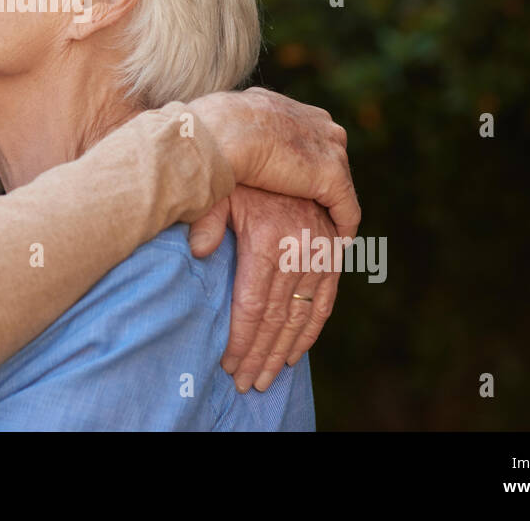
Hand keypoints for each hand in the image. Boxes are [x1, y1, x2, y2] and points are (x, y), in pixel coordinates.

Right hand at [186, 87, 358, 237]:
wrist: (224, 132)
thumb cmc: (214, 130)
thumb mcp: (226, 131)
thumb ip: (233, 146)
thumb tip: (219, 156)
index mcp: (293, 109)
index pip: (310, 138)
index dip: (304, 165)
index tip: (295, 187)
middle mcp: (319, 123)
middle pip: (330, 157)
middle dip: (323, 184)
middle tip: (313, 214)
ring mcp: (330, 148)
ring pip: (341, 185)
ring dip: (334, 209)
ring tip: (325, 236)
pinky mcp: (333, 176)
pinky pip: (347, 210)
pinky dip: (342, 229)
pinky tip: (335, 247)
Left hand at [189, 185, 340, 392]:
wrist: (277, 145)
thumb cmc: (238, 172)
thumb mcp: (218, 191)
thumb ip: (206, 221)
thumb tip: (198, 251)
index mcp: (269, 239)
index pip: (253, 306)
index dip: (242, 341)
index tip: (229, 365)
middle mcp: (299, 249)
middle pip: (277, 319)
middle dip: (260, 356)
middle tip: (247, 383)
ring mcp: (320, 252)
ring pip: (302, 317)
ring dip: (285, 352)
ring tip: (267, 378)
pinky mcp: (331, 252)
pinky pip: (326, 300)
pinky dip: (312, 330)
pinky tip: (296, 352)